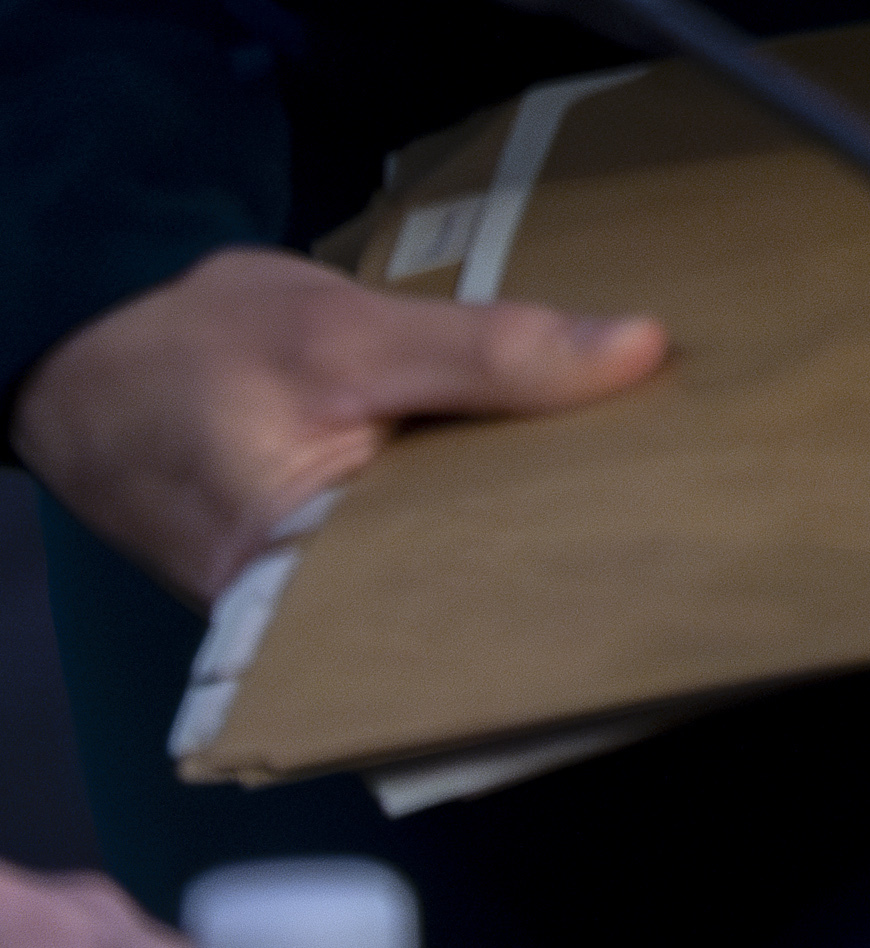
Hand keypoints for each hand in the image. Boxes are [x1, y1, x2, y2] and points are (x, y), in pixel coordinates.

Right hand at [5, 248, 665, 606]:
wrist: (98, 353)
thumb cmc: (199, 348)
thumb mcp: (348, 334)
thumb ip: (489, 352)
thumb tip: (641, 352)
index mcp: (300, 583)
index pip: (463, 601)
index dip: (571, 568)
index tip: (680, 534)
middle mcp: (313, 613)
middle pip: (472, 585)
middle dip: (569, 544)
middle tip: (694, 505)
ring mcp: (323, 588)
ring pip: (458, 558)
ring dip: (536, 519)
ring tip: (659, 490)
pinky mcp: (334, 553)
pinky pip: (430, 537)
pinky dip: (489, 502)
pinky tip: (571, 473)